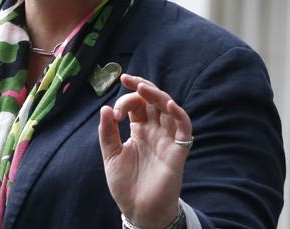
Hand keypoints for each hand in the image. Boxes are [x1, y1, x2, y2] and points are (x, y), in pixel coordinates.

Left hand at [99, 74, 192, 228]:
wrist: (138, 210)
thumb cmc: (126, 185)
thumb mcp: (111, 156)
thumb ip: (107, 133)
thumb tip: (104, 108)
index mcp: (140, 130)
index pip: (138, 106)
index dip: (126, 102)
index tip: (114, 114)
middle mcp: (155, 131)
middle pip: (154, 101)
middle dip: (142, 88)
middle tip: (128, 79)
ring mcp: (168, 138)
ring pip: (169, 108)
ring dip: (158, 96)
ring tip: (143, 87)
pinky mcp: (178, 150)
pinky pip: (184, 127)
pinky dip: (179, 115)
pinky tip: (169, 104)